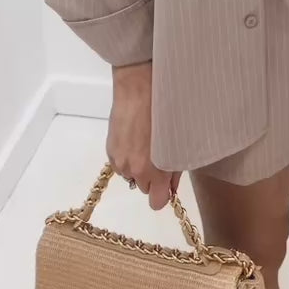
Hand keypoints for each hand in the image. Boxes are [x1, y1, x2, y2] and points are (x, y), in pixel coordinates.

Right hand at [108, 61, 181, 210]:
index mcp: (152, 169)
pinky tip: (135, 137)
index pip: (157, 202)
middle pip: (145, 188)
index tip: (169, 182)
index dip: (164, 194)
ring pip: (132, 175)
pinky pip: (121, 163)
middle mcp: (133, 170)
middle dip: (153, 177)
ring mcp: (118, 160)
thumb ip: (176, 169)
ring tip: (147, 142)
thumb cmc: (166, 109)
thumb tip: (172, 187)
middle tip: (160, 154)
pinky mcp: (109, 149)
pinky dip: (129, 156)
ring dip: (139, 166)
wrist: (138, 86)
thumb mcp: (179, 141)